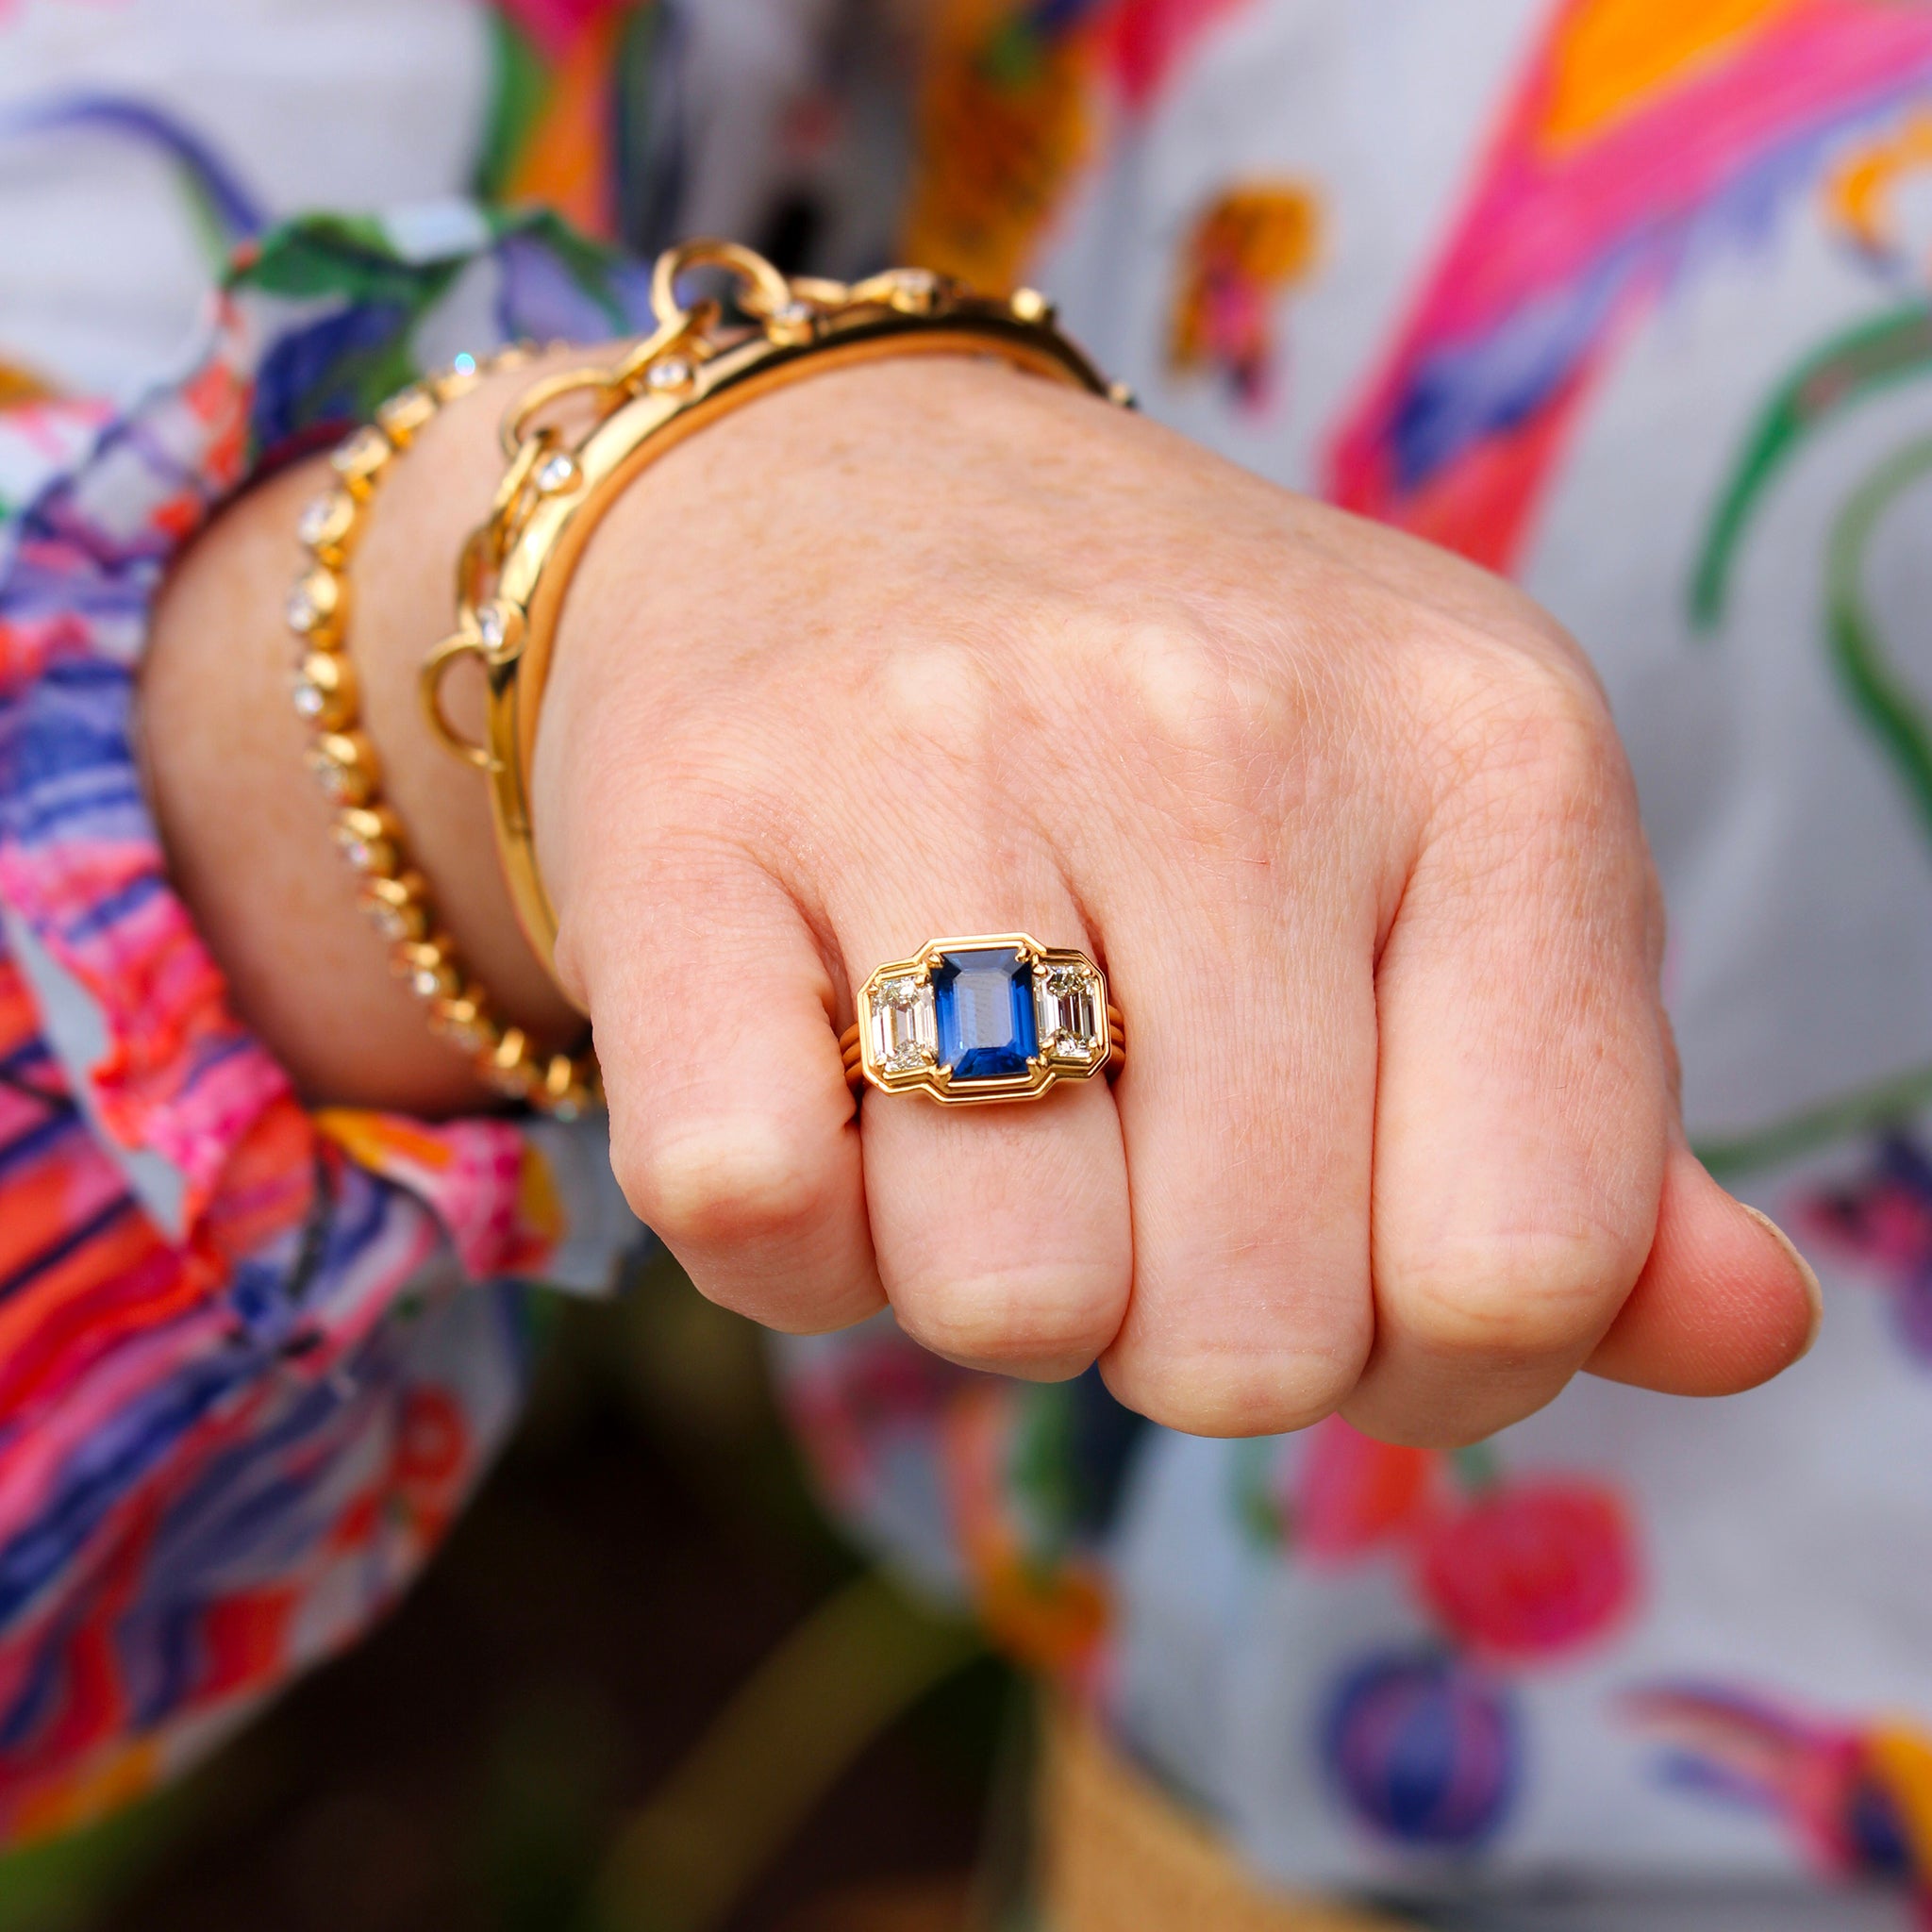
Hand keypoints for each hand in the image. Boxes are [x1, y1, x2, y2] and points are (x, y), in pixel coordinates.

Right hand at [522, 354, 1818, 1443]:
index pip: (1524, 1269)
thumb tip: (1749, 1337)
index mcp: (1491, 749)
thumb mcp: (1444, 866)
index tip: (1329, 1248)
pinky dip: (789, 1233)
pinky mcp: (691, 819)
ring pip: (1008, 1302)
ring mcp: (946, 751)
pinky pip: (754, 1215)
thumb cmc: (1166, 731)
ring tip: (963, 1096)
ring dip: (983, 1277)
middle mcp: (1233, 729)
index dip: (1421, 1356)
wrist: (823, 489)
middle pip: (1252, 1339)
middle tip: (1123, 1151)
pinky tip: (805, 1073)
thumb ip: (1595, 1128)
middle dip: (1181, 1325)